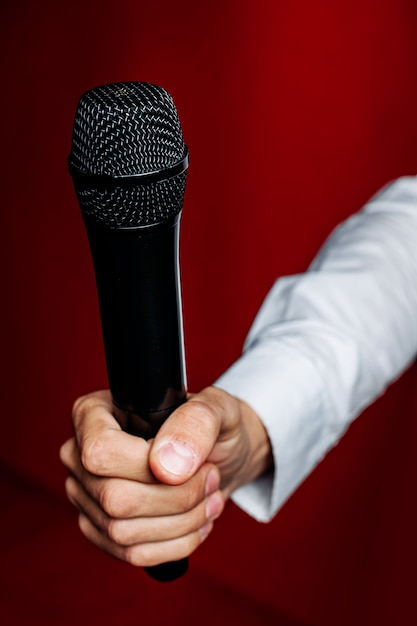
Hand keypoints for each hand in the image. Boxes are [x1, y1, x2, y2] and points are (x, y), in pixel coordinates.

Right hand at [60, 386, 272, 566]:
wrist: (219, 452)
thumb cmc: (212, 424)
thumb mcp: (217, 408)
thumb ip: (195, 423)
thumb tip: (166, 465)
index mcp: (94, 413)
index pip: (101, 452)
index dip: (147, 466)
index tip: (192, 462)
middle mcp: (79, 454)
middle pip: (114, 497)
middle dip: (177, 497)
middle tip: (211, 478)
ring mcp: (85, 494)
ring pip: (122, 532)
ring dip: (182, 523)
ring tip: (211, 499)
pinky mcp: (100, 529)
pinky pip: (132, 554)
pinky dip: (176, 544)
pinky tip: (199, 522)